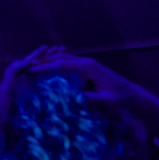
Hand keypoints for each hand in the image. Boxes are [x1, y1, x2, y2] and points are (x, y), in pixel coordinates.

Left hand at [0, 45, 64, 108]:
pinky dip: (54, 58)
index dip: (20, 65)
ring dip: (49, 54)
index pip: (13, 69)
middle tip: (46, 48)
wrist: (13, 107)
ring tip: (60, 48)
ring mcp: (28, 72)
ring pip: (39, 61)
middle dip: (37, 55)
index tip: (27, 63)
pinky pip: (46, 64)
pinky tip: (63, 52)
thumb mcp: (4, 104)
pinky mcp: (36, 74)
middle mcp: (19, 73)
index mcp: (11, 78)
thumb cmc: (9, 105)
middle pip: (28, 61)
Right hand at [27, 51, 143, 111]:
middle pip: (60, 58)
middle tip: (26, 66)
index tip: (31, 71)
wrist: (132, 94)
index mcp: (89, 68)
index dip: (46, 67)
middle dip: (42, 61)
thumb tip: (73, 98)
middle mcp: (86, 62)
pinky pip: (67, 62)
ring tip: (32, 65)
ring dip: (47, 61)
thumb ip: (91, 98)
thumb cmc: (119, 99)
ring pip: (63, 58)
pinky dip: (55, 63)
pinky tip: (46, 67)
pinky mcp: (86, 67)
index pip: (62, 64)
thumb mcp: (106, 101)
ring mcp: (86, 64)